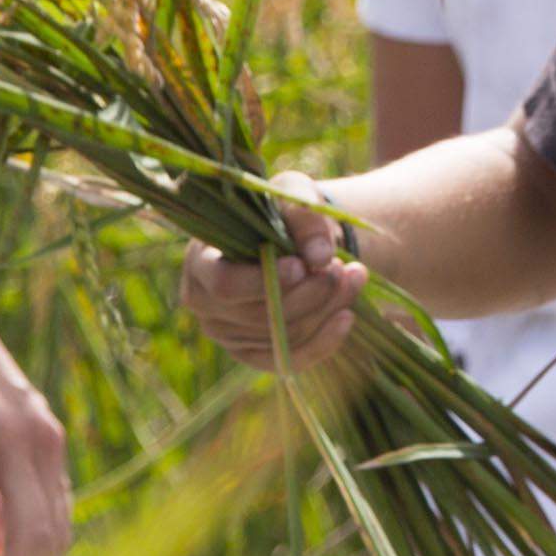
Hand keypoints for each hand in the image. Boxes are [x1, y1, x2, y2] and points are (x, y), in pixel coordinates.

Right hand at [183, 201, 371, 373]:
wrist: (293, 241)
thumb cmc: (284, 213)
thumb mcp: (294, 196)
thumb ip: (306, 218)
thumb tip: (319, 256)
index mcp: (201, 260)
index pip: (224, 284)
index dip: (264, 280)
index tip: (302, 266)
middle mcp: (204, 303)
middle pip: (258, 314)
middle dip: (309, 292)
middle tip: (343, 267)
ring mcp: (226, 333)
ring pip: (280, 335)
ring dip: (325, 309)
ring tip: (355, 277)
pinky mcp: (251, 353)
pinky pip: (288, 359)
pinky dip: (323, 342)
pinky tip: (347, 317)